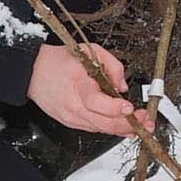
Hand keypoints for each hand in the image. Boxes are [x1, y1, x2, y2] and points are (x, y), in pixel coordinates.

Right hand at [30, 40, 144, 137]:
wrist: (33, 72)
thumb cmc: (59, 61)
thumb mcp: (89, 51)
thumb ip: (111, 65)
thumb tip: (123, 87)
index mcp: (77, 86)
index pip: (96, 101)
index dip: (115, 107)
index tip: (129, 106)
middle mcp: (74, 106)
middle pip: (104, 122)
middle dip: (129, 123)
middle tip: (146, 121)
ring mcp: (72, 117)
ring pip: (102, 129)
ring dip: (124, 129)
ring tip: (142, 126)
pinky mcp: (72, 123)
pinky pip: (95, 128)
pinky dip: (111, 129)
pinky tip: (125, 128)